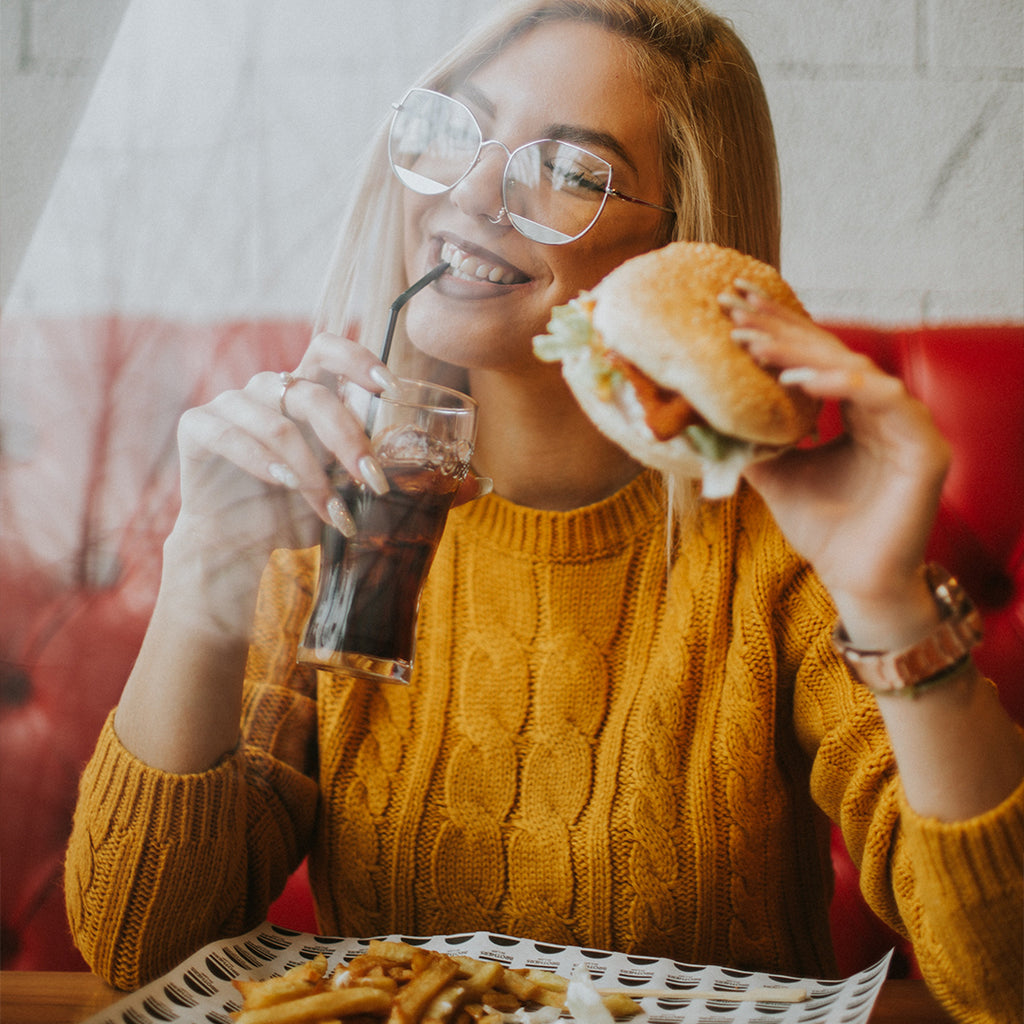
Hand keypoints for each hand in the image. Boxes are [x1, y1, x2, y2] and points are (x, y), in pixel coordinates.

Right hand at [172, 332, 396, 575]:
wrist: (236, 544)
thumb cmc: (291, 510)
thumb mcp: (335, 486)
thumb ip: (356, 465)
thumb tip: (397, 465)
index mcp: (301, 391)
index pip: (327, 351)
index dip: (358, 359)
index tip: (391, 387)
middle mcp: (266, 389)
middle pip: (313, 396)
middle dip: (348, 440)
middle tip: (372, 479)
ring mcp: (229, 404)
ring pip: (279, 426)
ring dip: (311, 471)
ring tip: (330, 508)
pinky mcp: (196, 426)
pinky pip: (231, 436)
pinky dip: (263, 462)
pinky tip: (285, 484)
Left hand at [726, 284, 951, 646]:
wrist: (855, 581)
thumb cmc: (824, 529)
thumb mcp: (775, 475)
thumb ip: (752, 441)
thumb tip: (705, 415)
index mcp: (855, 410)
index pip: (813, 359)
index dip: (775, 330)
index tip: (731, 309)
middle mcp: (883, 409)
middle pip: (830, 353)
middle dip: (780, 328)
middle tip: (735, 307)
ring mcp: (908, 424)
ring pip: (854, 369)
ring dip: (801, 353)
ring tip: (753, 345)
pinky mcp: (926, 447)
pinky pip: (883, 399)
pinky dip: (838, 386)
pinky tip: (795, 382)